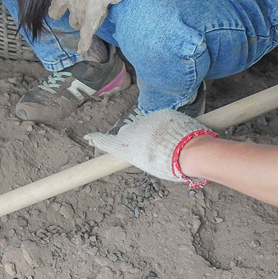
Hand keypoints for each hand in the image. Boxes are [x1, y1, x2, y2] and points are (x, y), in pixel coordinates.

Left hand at [49, 0, 161, 52]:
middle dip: (81, 18)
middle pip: (71, 18)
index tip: (65, 13)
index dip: (61, 11)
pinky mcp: (93, 12)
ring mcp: (80, 6)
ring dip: (89, 23)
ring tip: (103, 13)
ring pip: (80, 23)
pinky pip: (87, 32)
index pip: (56, 6)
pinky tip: (82, 49)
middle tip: (94, 11)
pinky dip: (84, 42)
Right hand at [84, 110, 215, 187]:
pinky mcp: (161, 112)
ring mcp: (145, 120)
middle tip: (152, 150)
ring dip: (154, 132)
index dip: (96, 140)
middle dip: (137, 138)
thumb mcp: (148, 166)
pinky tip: (176, 134)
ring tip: (169, 144)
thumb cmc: (168, 166)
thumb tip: (142, 151)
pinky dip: (166, 125)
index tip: (88, 137)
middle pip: (129, 133)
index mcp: (125, 148)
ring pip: (147, 125)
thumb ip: (139, 156)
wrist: (189, 151)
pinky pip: (161, 119)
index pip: (105, 142)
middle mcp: (131, 132)